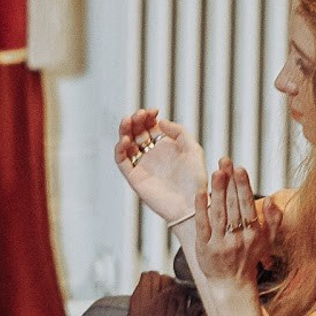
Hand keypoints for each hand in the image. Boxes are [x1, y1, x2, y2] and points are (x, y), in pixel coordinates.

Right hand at [114, 108, 206, 223]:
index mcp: (165, 147)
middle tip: (139, 115)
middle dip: (135, 120)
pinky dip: (120, 149)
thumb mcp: (193, 149)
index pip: (150, 126)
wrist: (191, 203)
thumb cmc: (195, 180)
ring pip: (126, 144)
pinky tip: (126, 140)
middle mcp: (152, 155)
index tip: (153, 111)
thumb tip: (161, 122)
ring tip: (128, 122)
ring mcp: (142, 166)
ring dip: (124, 131)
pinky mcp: (134, 178)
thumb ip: (179, 132)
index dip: (148, 116)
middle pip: (136, 132)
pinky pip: (122, 162)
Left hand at [188, 158, 268, 292]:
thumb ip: (273, 220)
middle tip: (225, 161)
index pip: (247, 206)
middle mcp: (237, 239)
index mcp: (253, 234)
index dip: (243, 186)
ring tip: (215, 172)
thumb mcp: (268, 241)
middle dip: (229, 182)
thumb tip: (270, 200)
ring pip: (218, 213)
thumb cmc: (250, 258)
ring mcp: (220, 244)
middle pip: (232, 206)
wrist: (232, 284)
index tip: (240, 168)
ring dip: (217, 191)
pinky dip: (201, 209)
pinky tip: (200, 193)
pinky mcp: (204, 248)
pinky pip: (202, 226)